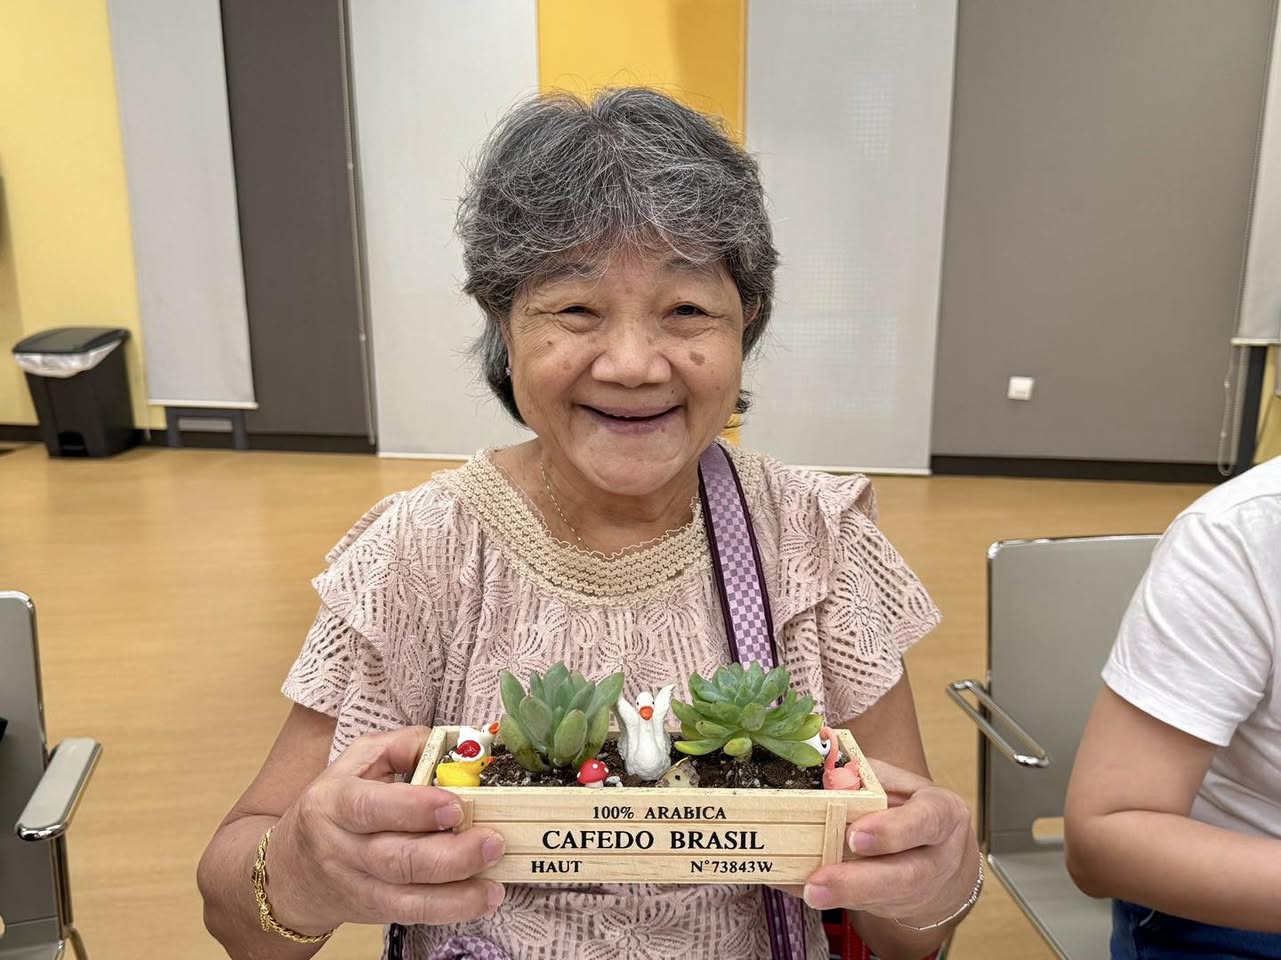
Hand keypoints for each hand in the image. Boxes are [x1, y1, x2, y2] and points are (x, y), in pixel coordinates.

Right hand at [265, 726, 505, 934]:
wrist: (287, 872)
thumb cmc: (333, 805)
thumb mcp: (357, 761)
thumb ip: (402, 745)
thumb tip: (450, 744)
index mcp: (334, 802)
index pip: (370, 808)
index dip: (414, 809)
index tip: (455, 806)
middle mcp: (342, 849)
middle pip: (395, 859)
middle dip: (450, 854)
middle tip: (492, 841)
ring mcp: (358, 885)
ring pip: (406, 896)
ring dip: (457, 891)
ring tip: (493, 877)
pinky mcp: (373, 911)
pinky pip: (413, 914)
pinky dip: (451, 909)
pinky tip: (482, 898)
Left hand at [801, 759, 977, 925]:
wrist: (945, 858)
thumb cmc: (912, 809)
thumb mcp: (900, 784)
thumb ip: (866, 778)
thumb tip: (822, 776)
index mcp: (942, 814)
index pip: (926, 822)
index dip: (891, 831)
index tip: (854, 836)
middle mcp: (938, 859)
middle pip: (905, 877)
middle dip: (858, 882)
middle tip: (817, 882)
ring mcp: (922, 892)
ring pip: (885, 900)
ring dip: (842, 897)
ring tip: (808, 891)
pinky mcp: (899, 909)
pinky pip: (864, 907)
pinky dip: (829, 898)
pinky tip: (797, 888)